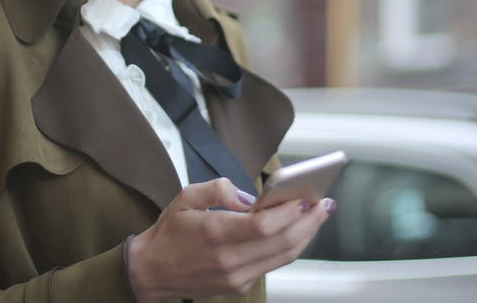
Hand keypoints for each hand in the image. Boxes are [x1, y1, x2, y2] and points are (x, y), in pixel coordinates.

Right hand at [127, 177, 333, 302]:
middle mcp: (228, 259)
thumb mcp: (186, 197)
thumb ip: (219, 189)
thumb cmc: (170, 232)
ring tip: (318, 217)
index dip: (289, 212)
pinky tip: (297, 232)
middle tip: (324, 204)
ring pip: (282, 256)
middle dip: (308, 222)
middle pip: (281, 242)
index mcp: (215, 233)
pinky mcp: (239, 285)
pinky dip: (289, 248)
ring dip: (305, 236)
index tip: (304, 198)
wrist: (152, 271)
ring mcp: (236, 276)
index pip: (263, 225)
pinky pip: (272, 265)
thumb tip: (250, 197)